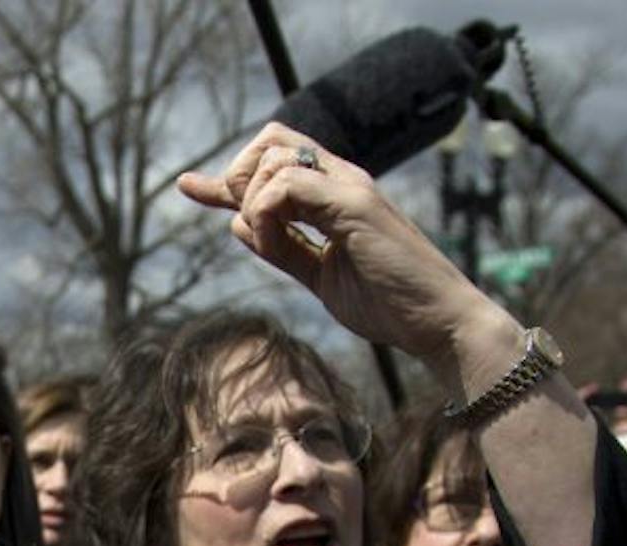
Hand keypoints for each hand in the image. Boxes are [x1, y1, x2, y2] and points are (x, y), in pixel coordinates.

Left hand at [177, 123, 493, 367]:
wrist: (437, 323)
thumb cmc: (388, 304)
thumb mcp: (320, 276)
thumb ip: (283, 248)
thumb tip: (238, 224)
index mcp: (336, 193)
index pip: (276, 158)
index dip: (228, 174)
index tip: (189, 188)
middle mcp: (344, 179)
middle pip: (272, 140)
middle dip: (238, 178)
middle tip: (247, 226)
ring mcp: (351, 188)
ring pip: (275, 159)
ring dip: (253, 204)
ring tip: (271, 248)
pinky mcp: (355, 205)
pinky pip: (288, 186)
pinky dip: (265, 214)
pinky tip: (273, 245)